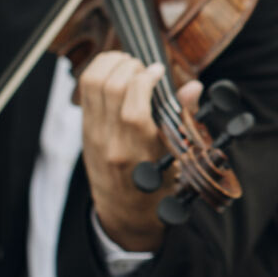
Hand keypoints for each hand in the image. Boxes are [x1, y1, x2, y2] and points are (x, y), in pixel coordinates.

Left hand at [77, 52, 201, 251]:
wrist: (125, 212)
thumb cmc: (156, 188)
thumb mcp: (176, 160)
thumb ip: (183, 118)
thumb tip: (193, 87)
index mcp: (138, 154)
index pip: (133, 108)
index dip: (146, 79)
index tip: (159, 71)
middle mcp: (111, 143)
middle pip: (109, 87)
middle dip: (129, 66)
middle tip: (143, 68)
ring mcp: (93, 135)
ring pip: (92, 83)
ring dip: (111, 64)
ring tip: (128, 64)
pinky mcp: (84, 129)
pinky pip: (85, 91)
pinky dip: (99, 72)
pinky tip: (115, 73)